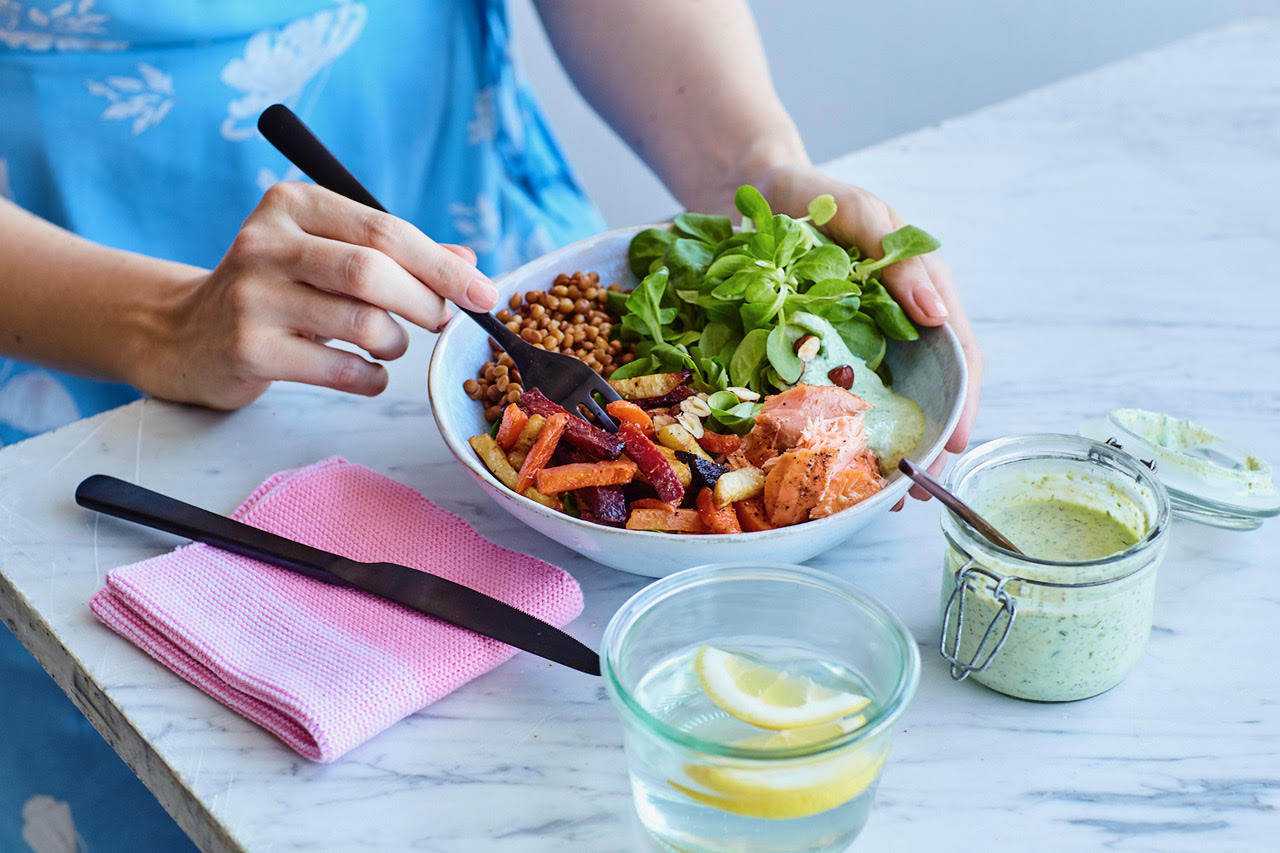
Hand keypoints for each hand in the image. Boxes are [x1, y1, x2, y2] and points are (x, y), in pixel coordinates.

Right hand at [134, 182, 496, 409]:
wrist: (187, 335)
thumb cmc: (278, 290)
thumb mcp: (328, 254)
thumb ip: (396, 255)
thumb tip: (469, 264)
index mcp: (292, 204)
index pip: (385, 230)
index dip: (443, 266)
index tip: (485, 295)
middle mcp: (266, 242)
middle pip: (373, 271)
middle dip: (426, 302)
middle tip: (443, 322)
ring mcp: (252, 296)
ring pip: (361, 322)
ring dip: (396, 342)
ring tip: (389, 345)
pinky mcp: (249, 349)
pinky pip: (340, 370)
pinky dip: (372, 378)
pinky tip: (368, 373)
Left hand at [755, 164, 983, 501]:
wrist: (755, 195)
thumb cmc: (816, 196)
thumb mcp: (861, 211)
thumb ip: (899, 256)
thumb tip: (937, 312)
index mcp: (920, 291)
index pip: (959, 353)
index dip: (962, 400)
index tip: (955, 441)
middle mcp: (897, 325)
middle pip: (928, 391)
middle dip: (927, 441)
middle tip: (916, 488)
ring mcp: (858, 342)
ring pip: (883, 404)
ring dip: (884, 449)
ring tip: (879, 495)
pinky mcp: (816, 353)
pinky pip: (832, 398)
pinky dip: (837, 432)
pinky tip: (830, 465)